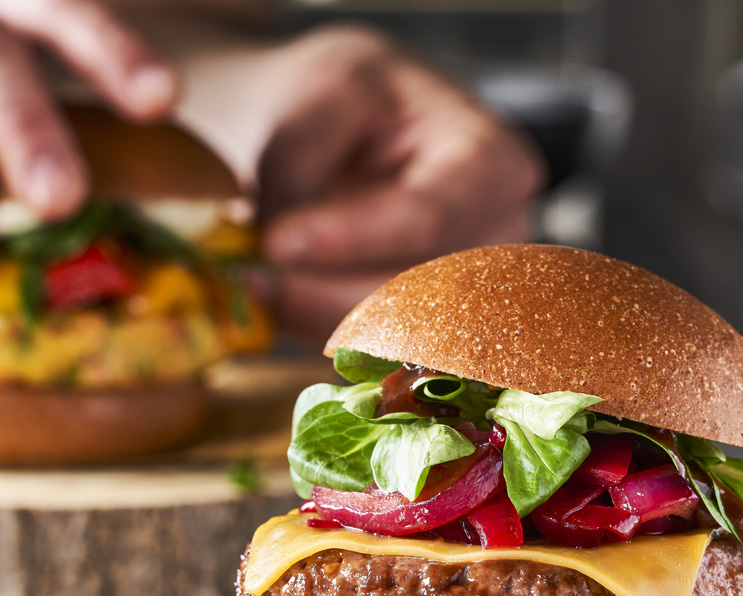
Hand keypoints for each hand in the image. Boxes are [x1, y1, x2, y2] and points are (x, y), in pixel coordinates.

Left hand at [187, 27, 542, 345]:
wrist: (335, 128)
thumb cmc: (342, 96)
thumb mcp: (318, 92)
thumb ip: (300, 165)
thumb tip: (279, 253)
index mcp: (491, 164)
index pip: (428, 217)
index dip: (352, 238)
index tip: (276, 243)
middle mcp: (495, 243)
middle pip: (416, 295)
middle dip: (324, 295)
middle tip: (248, 280)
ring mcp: (465, 298)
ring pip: (387, 338)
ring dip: (312, 318)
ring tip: (252, 283)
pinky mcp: (419, 332)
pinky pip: (367, 355)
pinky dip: (312, 331)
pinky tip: (274, 299)